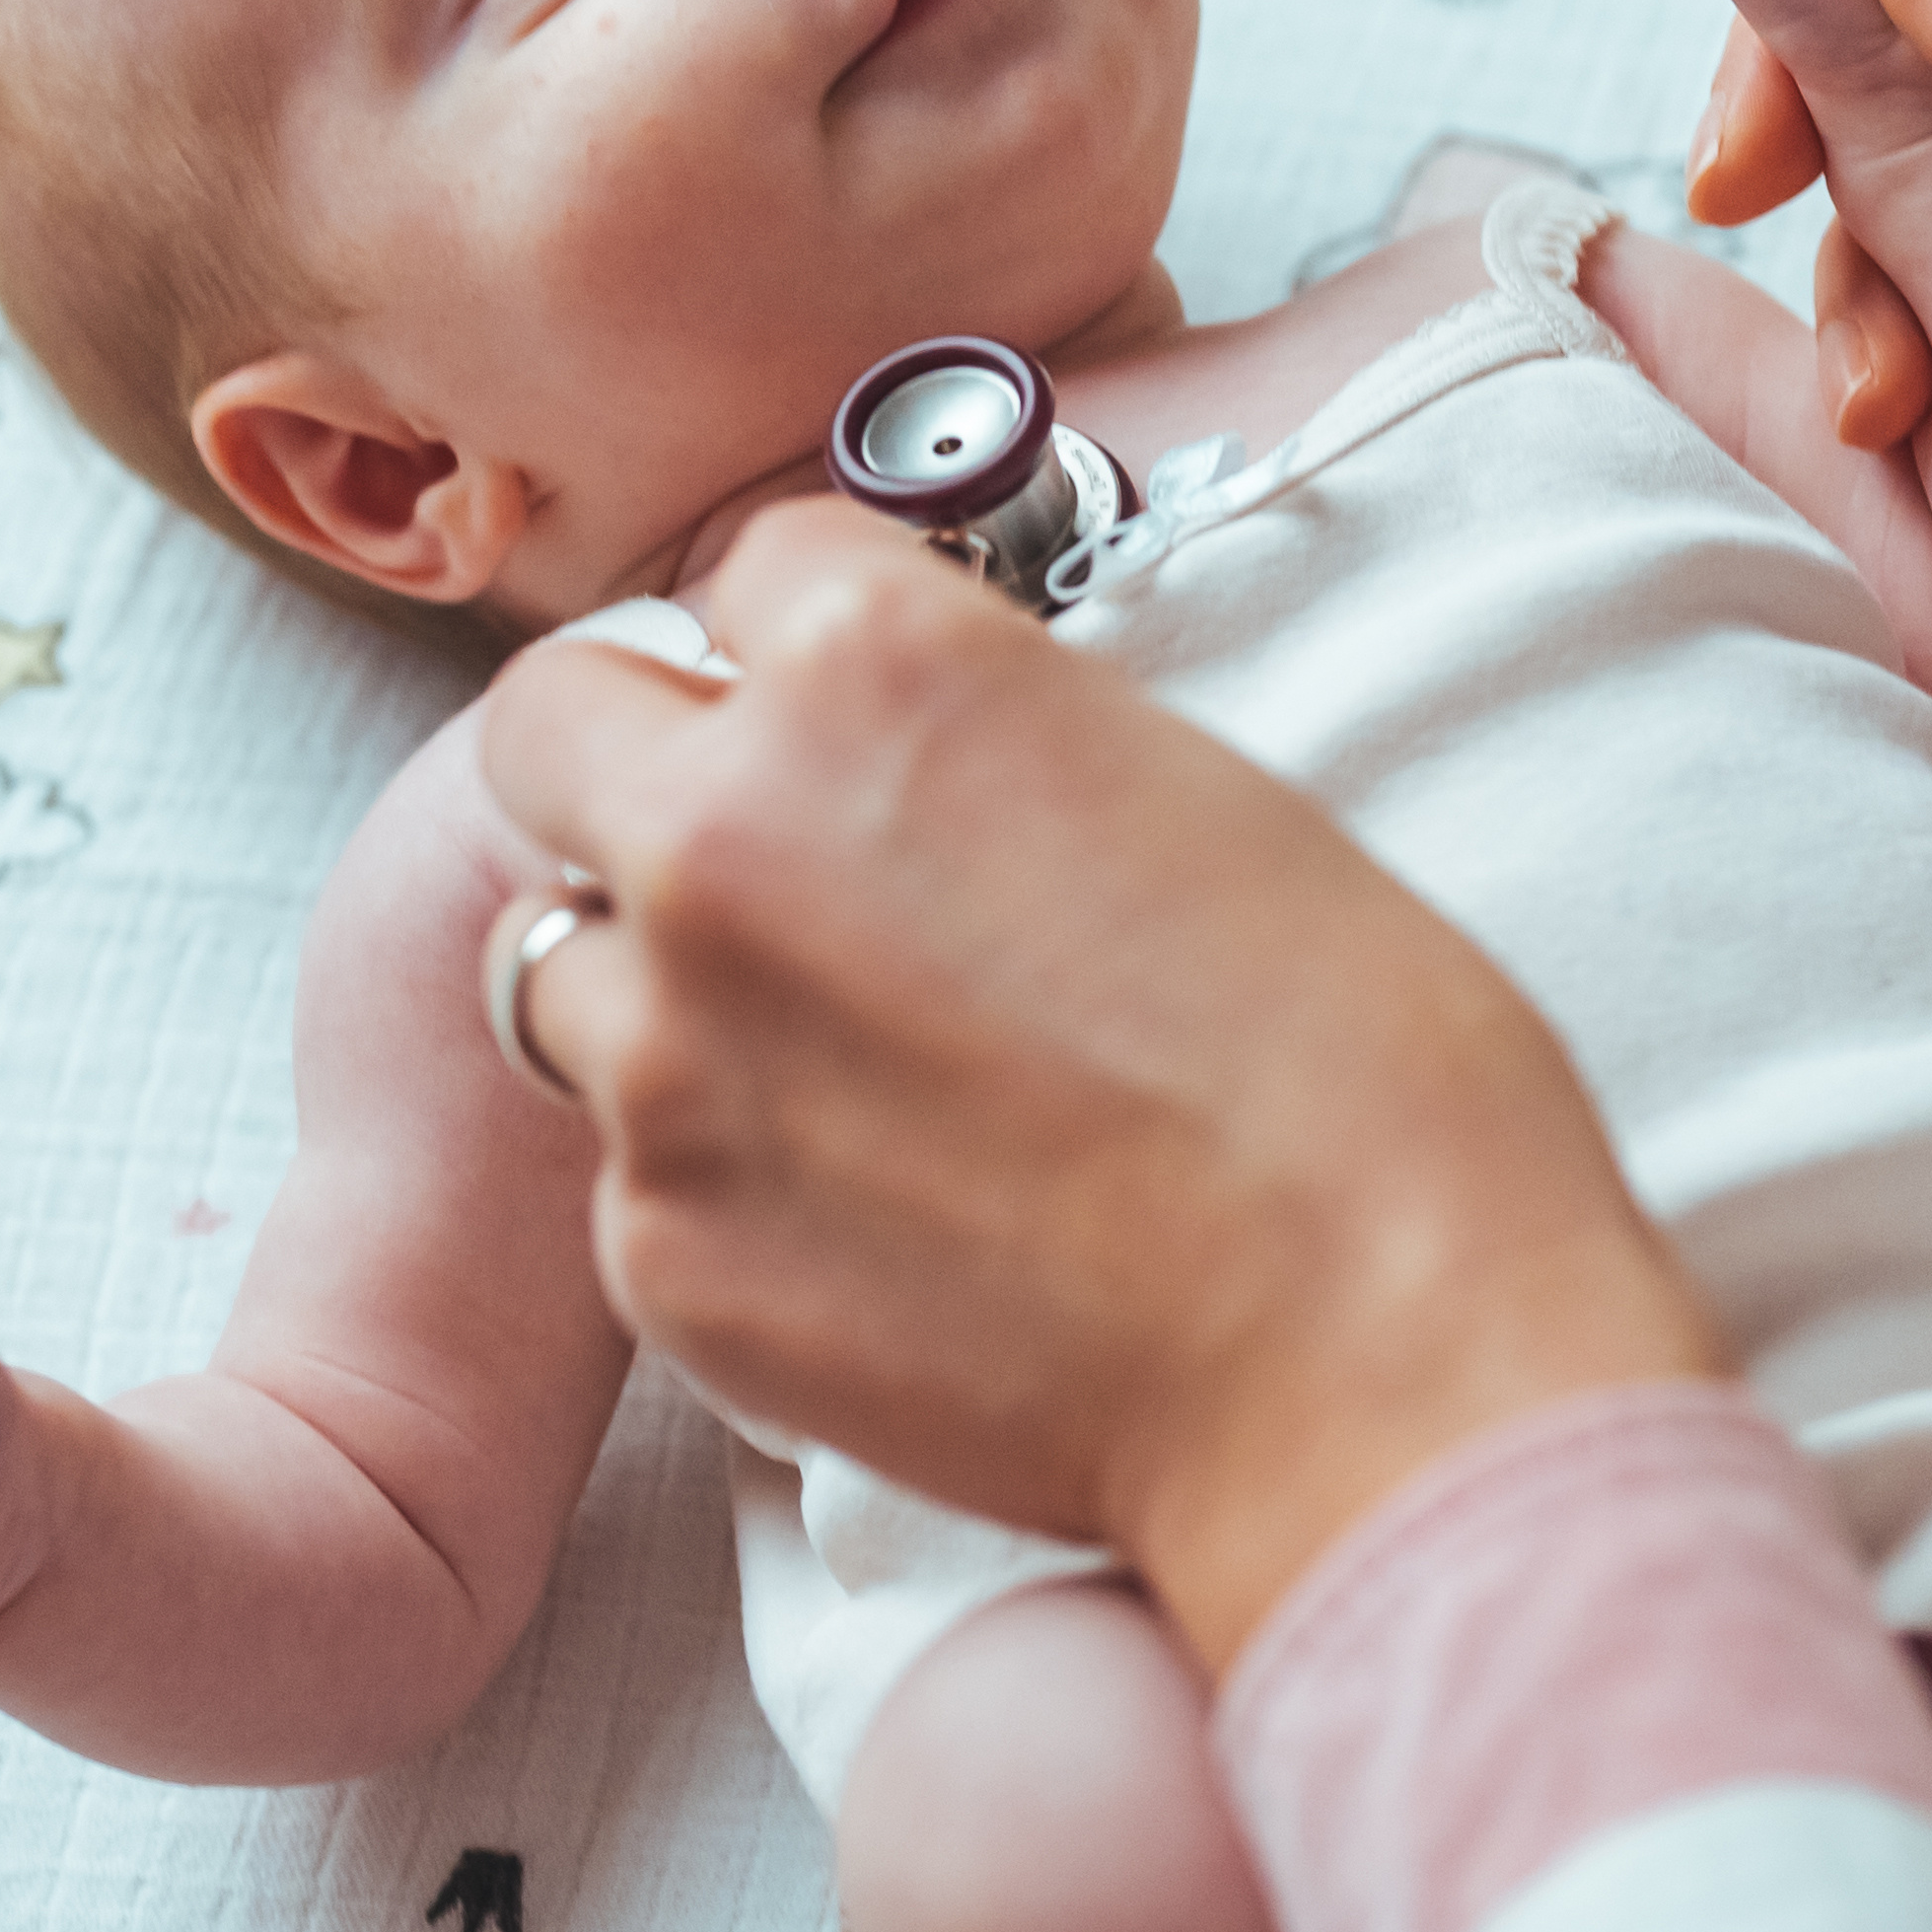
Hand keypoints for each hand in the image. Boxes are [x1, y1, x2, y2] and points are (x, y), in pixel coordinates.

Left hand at [466, 506, 1717, 1674]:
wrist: (1377, 1364)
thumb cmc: (1360, 1084)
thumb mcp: (1194, 795)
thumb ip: (992, 745)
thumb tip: (923, 771)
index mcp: (879, 668)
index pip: (747, 568)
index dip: (807, 646)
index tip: (845, 710)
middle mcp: (723, 836)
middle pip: (555, 730)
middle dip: (640, 772)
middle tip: (760, 860)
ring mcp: (667, 1058)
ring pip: (558, 968)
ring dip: (661, 994)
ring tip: (836, 1077)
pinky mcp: (662, 1249)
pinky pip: (636, 1177)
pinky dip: (730, 1191)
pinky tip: (889, 1234)